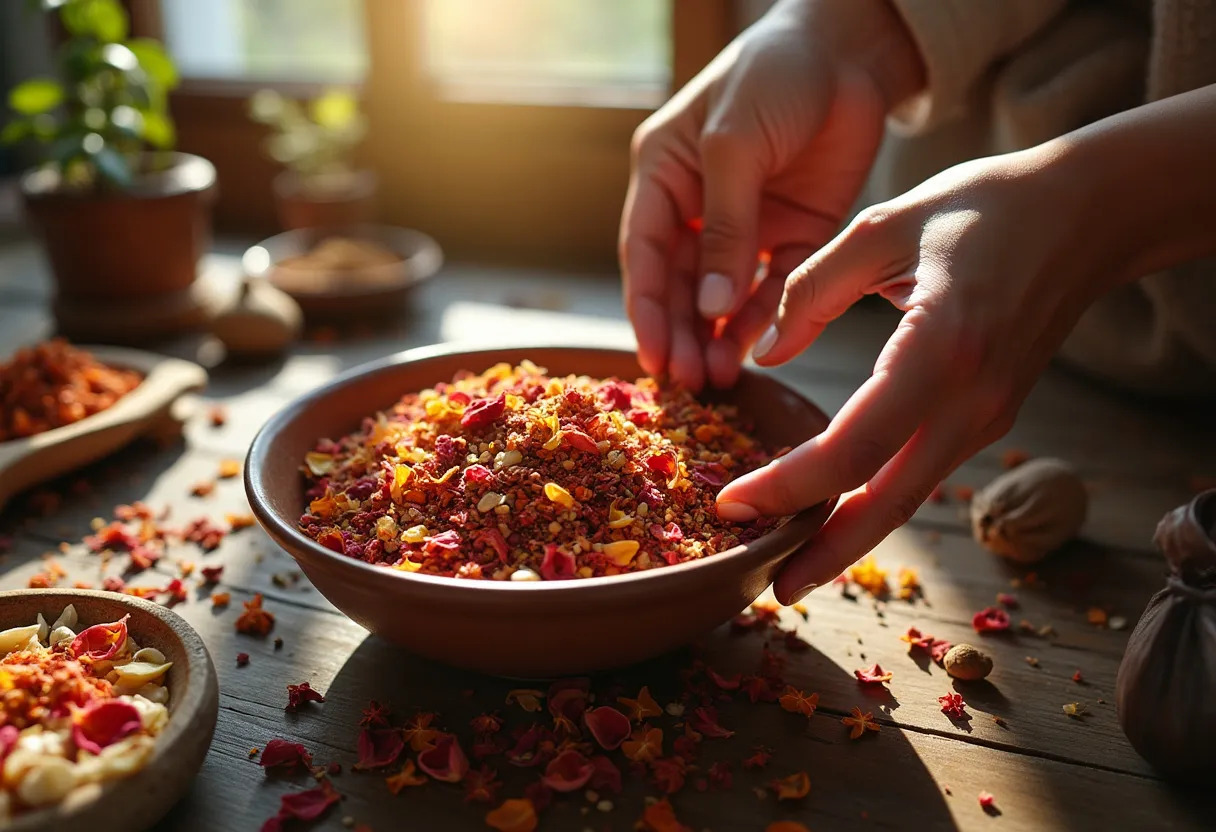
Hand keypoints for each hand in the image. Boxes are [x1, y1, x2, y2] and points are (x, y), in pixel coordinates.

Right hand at [619, 0, 923, 389]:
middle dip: (682, 333)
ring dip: (717, 336)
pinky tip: (752, 352)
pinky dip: (762, 320)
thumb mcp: (737, 144)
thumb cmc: (776, 74)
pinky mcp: (793, 235)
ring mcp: (747, 225)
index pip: (645, 253)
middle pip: (681, 284)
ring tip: (716, 378)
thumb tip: (710, 305)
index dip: (647, 309)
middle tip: (686, 381)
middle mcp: (699, 207)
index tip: (654, 356)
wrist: (852, 51)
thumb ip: (725, 226)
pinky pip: (772, 287)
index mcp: (665, 176)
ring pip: (723, 296)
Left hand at [716, 147, 1118, 603]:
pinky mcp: (989, 418)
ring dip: (850, 536)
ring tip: (789, 560)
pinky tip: (835, 507)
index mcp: (940, 348)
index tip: (731, 505)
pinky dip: (876, 501)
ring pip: (908, 499)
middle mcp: (971, 400)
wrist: (1088, 214)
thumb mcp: (882, 226)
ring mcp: (988, 417)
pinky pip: (923, 474)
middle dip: (824, 554)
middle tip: (768, 590)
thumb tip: (765, 354)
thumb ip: (811, 289)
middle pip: (888, 504)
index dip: (787, 487)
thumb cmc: (982, 207)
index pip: (853, 447)